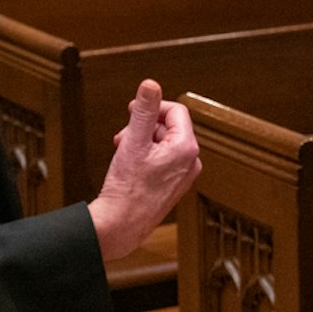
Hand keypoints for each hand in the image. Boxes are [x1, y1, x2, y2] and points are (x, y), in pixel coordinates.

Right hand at [88, 80, 201, 261]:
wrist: (121, 226)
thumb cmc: (127, 189)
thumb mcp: (134, 141)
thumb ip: (145, 110)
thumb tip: (151, 84)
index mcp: (187, 148)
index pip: (175, 110)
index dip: (153, 107)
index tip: (133, 111)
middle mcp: (191, 162)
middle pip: (169, 127)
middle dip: (144, 127)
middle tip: (123, 135)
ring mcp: (184, 176)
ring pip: (163, 144)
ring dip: (142, 141)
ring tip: (123, 151)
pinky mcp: (174, 186)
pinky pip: (163, 160)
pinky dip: (146, 157)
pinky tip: (129, 166)